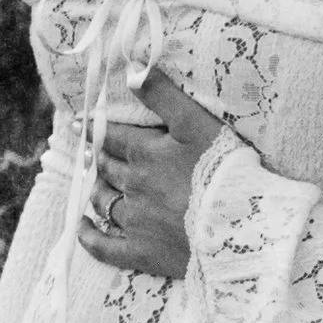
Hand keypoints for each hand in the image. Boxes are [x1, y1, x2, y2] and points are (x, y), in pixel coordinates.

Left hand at [78, 66, 230, 284]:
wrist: (241, 225)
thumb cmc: (224, 170)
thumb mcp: (197, 123)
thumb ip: (164, 96)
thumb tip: (134, 70)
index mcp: (146, 154)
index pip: (113, 137)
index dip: (96, 128)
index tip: (80, 123)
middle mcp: (134, 186)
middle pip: (107, 169)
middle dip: (98, 158)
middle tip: (90, 153)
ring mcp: (136, 221)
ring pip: (104, 201)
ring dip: (96, 190)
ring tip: (93, 184)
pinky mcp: (142, 252)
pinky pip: (105, 247)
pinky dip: (90, 237)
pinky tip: (82, 229)